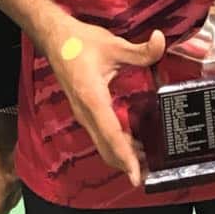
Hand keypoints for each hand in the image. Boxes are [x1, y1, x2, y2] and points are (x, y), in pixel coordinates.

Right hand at [42, 19, 165, 185]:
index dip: (125, 156)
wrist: (54, 38)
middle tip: (149, 174)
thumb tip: (161, 40)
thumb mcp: (114, 44)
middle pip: (106, 147)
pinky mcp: (84, 111)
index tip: (136, 175)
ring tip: (146, 163)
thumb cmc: (81, 42)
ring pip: (102, 144)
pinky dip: (115, 144)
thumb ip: (140, 49)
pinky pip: (100, 135)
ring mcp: (83, 114)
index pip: (111, 134)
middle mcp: (85, 112)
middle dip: (126, 163)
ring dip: (121, 156)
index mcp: (92, 99)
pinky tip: (133, 143)